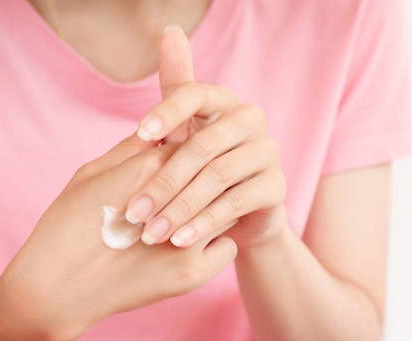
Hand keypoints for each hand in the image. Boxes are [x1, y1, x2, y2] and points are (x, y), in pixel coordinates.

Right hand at [0, 134, 236, 340]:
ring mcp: (188, 242)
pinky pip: (229, 247)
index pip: (195, 147)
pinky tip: (196, 243)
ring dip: (220, 208)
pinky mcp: (194, 274)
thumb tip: (162, 128)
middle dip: (213, 179)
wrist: (56, 288)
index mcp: (149, 171)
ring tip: (201, 213)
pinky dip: (217, 242)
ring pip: (229, 210)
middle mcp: (176, 203)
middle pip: (217, 177)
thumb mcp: (92, 174)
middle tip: (207, 185)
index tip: (191, 163)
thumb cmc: (68, 225)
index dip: (194, 154)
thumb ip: (133, 149)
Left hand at [125, 26, 286, 248]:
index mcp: (225, 102)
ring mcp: (268, 153)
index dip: (167, 111)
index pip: (195, 93)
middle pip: (203, 144)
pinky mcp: (277, 186)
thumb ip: (176, 89)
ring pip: (218, 176)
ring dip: (181, 207)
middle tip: (135, 211)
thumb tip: (171, 31)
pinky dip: (205, 222)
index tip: (139, 136)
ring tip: (153, 232)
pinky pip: (237, 202)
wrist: (238, 217)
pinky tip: (181, 239)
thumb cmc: (202, 171)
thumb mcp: (184, 134)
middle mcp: (251, 121)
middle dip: (164, 181)